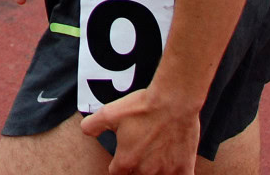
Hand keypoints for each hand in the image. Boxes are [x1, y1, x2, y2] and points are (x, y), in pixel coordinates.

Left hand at [80, 86, 200, 174]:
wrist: (173, 101)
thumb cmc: (142, 107)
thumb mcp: (109, 112)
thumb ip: (92, 125)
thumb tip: (85, 132)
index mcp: (126, 160)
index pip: (116, 173)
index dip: (118, 165)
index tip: (123, 155)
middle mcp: (145, 170)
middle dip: (136, 167)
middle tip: (141, 151)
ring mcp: (166, 171)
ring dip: (155, 170)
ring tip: (156, 157)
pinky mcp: (184, 168)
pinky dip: (176, 173)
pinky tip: (174, 166)